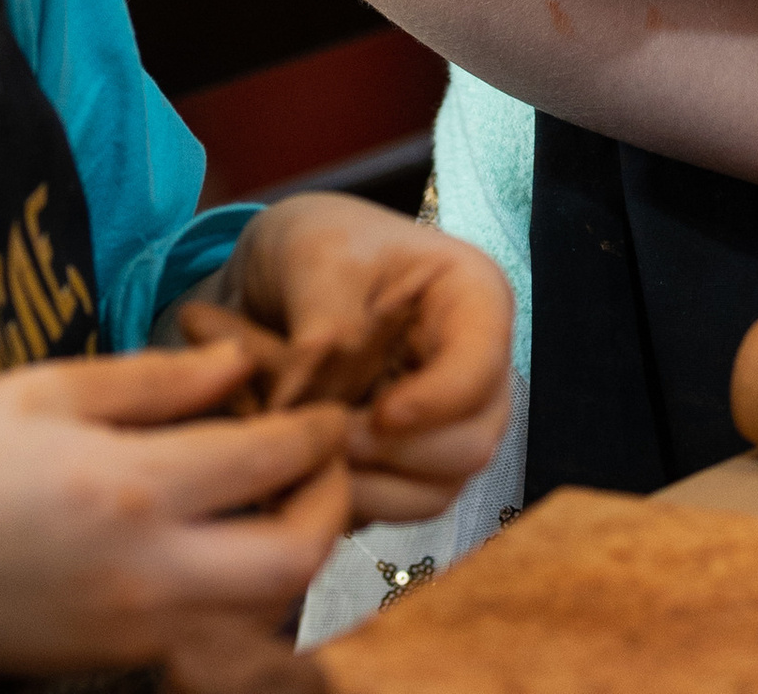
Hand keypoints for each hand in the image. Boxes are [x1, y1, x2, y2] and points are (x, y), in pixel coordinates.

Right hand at [0, 348, 350, 693]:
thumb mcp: (40, 391)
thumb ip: (154, 380)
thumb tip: (240, 365)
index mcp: (128, 489)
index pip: (270, 459)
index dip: (318, 425)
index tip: (329, 400)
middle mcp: (146, 574)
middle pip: (295, 560)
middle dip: (331, 505)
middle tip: (323, 459)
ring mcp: (135, 633)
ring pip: (265, 612)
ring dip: (294, 554)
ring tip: (278, 496)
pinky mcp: (118, 663)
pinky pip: (216, 633)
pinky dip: (244, 590)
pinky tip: (224, 537)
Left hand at [212, 193, 512, 521]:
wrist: (273, 282)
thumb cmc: (312, 247)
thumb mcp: (314, 253)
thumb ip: (326, 322)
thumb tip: (316, 400)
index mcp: (472, 299)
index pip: (483, 365)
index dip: (438, 399)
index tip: (380, 412)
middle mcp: (475, 368)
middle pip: (470, 443)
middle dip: (393, 451)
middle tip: (326, 437)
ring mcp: (447, 422)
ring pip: (438, 489)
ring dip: (370, 486)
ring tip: (311, 456)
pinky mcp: (411, 464)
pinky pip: (399, 510)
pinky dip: (355, 502)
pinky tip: (312, 472)